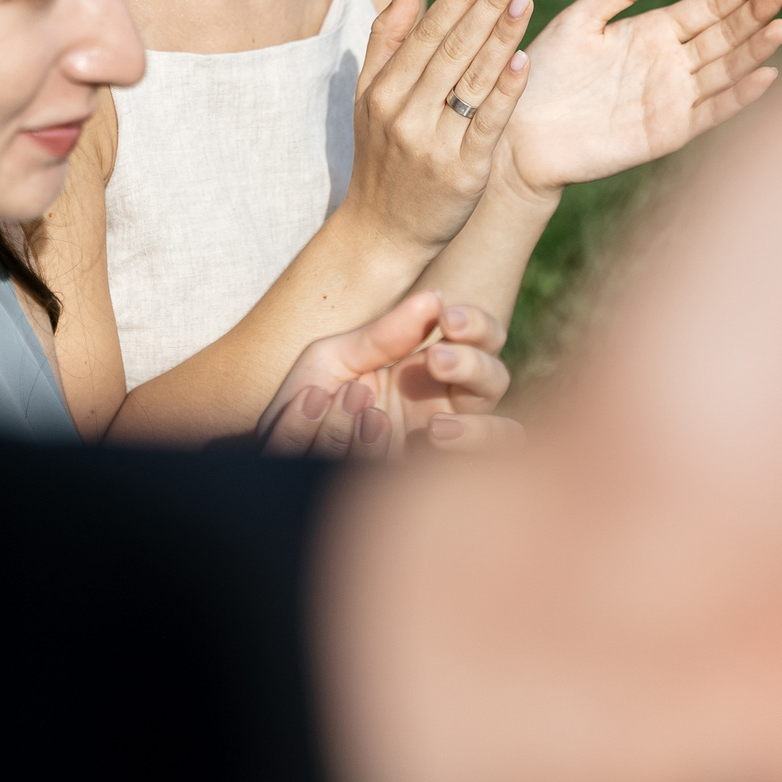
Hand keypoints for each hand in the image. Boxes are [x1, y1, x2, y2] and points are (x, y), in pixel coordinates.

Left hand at [257, 292, 522, 458]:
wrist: (279, 460)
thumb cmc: (310, 402)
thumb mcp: (334, 358)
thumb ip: (382, 334)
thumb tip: (435, 298)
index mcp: (428, 371)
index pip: (480, 340)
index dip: (477, 324)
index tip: (447, 317)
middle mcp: (445, 408)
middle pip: (495, 379)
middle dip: (473, 362)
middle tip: (436, 356)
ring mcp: (445, 449)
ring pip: (502, 434)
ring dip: (472, 424)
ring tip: (432, 418)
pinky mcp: (436, 483)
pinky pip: (475, 471)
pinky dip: (457, 448)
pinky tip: (421, 434)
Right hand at [328, 0, 535, 261]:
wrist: (380, 234)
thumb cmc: (381, 158)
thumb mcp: (369, 97)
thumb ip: (388, 38)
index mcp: (384, 89)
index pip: (429, 29)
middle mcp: (405, 111)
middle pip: (452, 46)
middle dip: (487, 2)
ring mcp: (433, 142)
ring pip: (472, 79)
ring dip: (501, 36)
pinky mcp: (462, 172)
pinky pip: (488, 123)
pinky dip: (506, 90)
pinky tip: (525, 59)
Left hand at [497, 0, 781, 199]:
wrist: (517, 130)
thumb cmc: (541, 71)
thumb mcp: (580, 19)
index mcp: (653, 31)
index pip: (709, 6)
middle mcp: (671, 64)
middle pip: (725, 33)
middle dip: (756, 10)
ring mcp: (672, 98)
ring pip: (725, 69)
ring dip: (755, 48)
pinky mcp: (666, 132)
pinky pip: (710, 111)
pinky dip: (738, 95)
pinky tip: (766, 74)